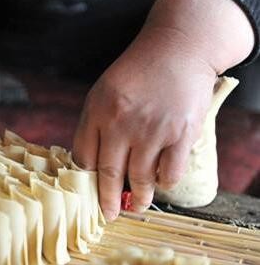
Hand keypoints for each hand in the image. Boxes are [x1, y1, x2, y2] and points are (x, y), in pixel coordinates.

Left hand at [72, 0, 253, 220]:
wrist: (178, 48)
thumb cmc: (137, 72)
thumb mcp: (104, 91)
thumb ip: (94, 124)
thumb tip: (88, 164)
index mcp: (97, 111)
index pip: (83, 157)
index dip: (84, 181)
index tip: (86, 195)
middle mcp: (121, 123)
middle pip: (108, 173)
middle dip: (107, 200)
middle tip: (108, 215)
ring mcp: (152, 129)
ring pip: (139, 178)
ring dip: (138, 197)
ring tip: (136, 206)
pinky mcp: (181, 133)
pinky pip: (170, 172)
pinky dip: (164, 183)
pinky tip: (161, 182)